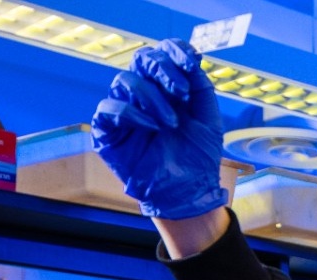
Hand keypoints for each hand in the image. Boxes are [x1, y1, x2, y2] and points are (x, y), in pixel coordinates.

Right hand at [91, 39, 228, 218]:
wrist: (188, 191)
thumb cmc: (198, 156)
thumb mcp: (208, 117)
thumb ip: (200, 86)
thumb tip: (194, 57)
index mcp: (167, 88)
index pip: (162, 54)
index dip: (175, 50)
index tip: (193, 61)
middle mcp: (144, 95)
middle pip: (141, 59)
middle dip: (163, 68)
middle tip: (182, 92)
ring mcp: (125, 111)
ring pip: (125, 80)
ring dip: (152, 97)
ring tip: (171, 123)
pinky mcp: (108, 131)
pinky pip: (108, 108)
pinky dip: (131, 113)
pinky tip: (152, 127)